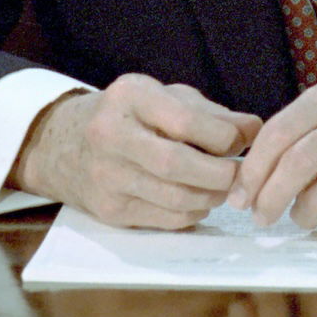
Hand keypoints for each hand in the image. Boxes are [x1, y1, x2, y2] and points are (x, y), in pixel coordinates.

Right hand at [9, 75, 259, 227]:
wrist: (61, 145)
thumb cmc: (128, 116)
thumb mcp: (165, 98)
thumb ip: (211, 113)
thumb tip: (255, 131)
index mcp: (129, 97)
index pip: (186, 121)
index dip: (223, 137)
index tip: (240, 142)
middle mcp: (111, 135)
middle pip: (177, 164)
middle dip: (220, 174)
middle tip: (238, 174)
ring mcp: (106, 177)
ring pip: (174, 198)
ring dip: (211, 197)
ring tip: (222, 187)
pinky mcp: (109, 210)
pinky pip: (165, 220)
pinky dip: (193, 213)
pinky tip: (198, 200)